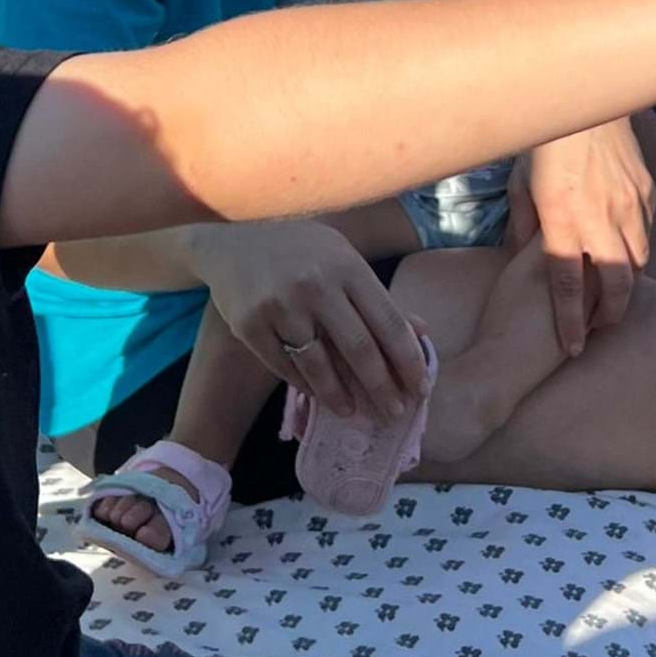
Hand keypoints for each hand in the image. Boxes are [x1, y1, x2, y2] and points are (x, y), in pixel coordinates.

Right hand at [191, 220, 428, 422]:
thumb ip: (379, 297)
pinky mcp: (250, 325)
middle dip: (381, 388)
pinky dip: (305, 386)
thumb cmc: (301, 252)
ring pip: (319, 366)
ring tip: (354, 413)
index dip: (408, 361)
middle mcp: (316, 285)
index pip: (389, 322)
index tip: (420, 389)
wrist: (232, 242)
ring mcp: (280, 305)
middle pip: (359, 349)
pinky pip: (285, 367)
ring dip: (341, 397)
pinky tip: (319, 396)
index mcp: (347, 266)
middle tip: (393, 413)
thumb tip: (422, 332)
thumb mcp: (343, 260)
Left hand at [509, 116, 653, 358]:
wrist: (585, 99)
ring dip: (625, 285)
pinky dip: (636, 251)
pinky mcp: (646, 193)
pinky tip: (623, 253)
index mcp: (561, 217)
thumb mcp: (521, 184)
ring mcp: (628, 205)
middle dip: (610, 316)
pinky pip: (647, 234)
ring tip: (610, 298)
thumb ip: (523, 225)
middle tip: (598, 330)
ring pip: (638, 263)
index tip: (571, 349)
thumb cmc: (544, 142)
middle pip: (616, 284)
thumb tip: (523, 257)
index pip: (568, 284)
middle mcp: (599, 216)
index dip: (570, 322)